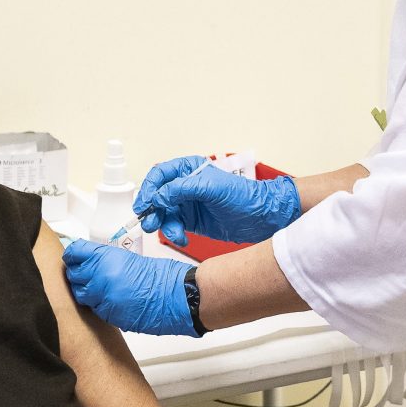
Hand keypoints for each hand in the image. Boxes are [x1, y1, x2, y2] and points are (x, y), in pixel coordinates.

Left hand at [63, 242, 196, 336]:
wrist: (175, 295)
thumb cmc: (159, 275)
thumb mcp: (127, 259)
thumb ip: (104, 261)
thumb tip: (89, 264)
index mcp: (104, 257)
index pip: (74, 254)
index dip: (73, 257)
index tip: (74, 258)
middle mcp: (99, 276)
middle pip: (73, 275)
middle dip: (79, 276)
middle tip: (89, 276)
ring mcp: (102, 297)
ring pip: (81, 295)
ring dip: (88, 293)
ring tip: (103, 291)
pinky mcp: (108, 315)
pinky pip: (95, 309)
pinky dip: (101, 306)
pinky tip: (113, 302)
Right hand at [133, 156, 301, 246]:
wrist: (260, 218)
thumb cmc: (243, 196)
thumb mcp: (212, 188)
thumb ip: (184, 189)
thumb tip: (160, 195)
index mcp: (189, 169)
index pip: (160, 174)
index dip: (149, 188)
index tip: (145, 203)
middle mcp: (185, 186)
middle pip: (157, 196)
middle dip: (152, 210)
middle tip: (151, 221)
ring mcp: (187, 204)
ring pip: (163, 214)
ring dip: (164, 225)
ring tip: (174, 233)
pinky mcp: (190, 221)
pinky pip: (173, 226)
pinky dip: (174, 233)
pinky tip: (183, 237)